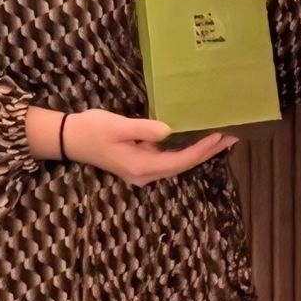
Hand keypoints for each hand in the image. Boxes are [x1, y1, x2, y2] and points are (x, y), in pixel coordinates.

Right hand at [63, 108, 236, 185]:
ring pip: (177, 163)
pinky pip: (168, 158)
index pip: (181, 160)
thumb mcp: (117, 126)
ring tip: (220, 137)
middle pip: (184, 164)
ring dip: (199, 151)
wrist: (68, 139)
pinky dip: (185, 149)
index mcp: (142, 167)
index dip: (203, 149)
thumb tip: (168, 130)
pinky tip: (195, 139)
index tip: (221, 136)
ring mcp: (142, 171)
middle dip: (208, 151)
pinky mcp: (139, 163)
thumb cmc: (92, 130)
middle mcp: (146, 174)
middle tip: (232, 136)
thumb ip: (144, 129)